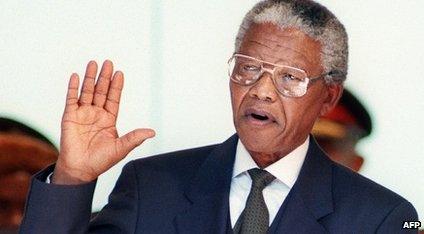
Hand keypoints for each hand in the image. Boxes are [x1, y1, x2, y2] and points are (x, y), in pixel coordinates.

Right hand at [52, 60, 154, 184]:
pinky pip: (71, 99)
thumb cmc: (101, 161)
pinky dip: (73, 87)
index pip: (114, 98)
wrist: (81, 170)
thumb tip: (152, 132)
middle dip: (105, 77)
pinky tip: (76, 76)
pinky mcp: (69, 116)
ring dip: (90, 78)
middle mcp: (96, 114)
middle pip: (101, 91)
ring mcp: (83, 114)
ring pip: (87, 91)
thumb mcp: (121, 148)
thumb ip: (135, 138)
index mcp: (109, 119)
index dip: (117, 86)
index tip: (120, 73)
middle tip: (109, 62)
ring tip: (93, 63)